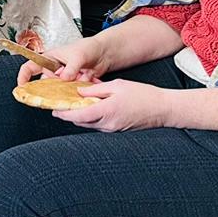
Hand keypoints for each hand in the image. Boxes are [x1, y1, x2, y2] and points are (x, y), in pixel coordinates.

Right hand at [17, 35, 108, 85]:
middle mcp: (55, 71)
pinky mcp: (74, 86)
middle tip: (53, 95)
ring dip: (66, 92)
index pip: (31, 67)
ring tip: (75, 86)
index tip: (21, 87)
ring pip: (58, 91)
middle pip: (43, 84)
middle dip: (47, 91)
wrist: (105, 53)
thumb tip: (64, 78)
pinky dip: (77, 93)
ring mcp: (64, 79)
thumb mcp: (78, 56)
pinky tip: (85, 86)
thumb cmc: (88, 48)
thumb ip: (71, 67)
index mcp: (50, 59)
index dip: (23, 77)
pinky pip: (70, 94)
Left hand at [53, 79, 170, 131]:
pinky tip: (91, 108)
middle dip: (69, 115)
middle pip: (81, 121)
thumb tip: (79, 92)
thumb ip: (96, 90)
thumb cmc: (144, 95)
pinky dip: (91, 117)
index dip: (64, 113)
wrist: (163, 109)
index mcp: (107, 111)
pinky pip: (99, 125)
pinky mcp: (118, 130)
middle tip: (60, 105)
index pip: (78, 115)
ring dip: (80, 116)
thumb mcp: (117, 86)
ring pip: (89, 124)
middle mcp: (108, 124)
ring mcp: (113, 129)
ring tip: (75, 104)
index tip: (54, 110)